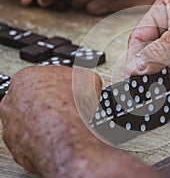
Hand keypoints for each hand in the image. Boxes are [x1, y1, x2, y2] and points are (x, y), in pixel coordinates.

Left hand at [0, 66, 162, 177]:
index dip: (68, 86)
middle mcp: (13, 101)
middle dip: (60, 101)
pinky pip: (36, 137)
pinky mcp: (19, 147)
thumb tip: (99, 85)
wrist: (70, 143)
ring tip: (75, 124)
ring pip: (38, 118)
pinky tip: (66, 137)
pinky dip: (51, 136)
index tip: (77, 94)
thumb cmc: (77, 111)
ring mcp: (13, 126)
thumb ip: (88, 82)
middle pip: (41, 98)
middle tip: (77, 109)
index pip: (48, 78)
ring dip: (55, 119)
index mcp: (28, 79)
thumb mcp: (89, 84)